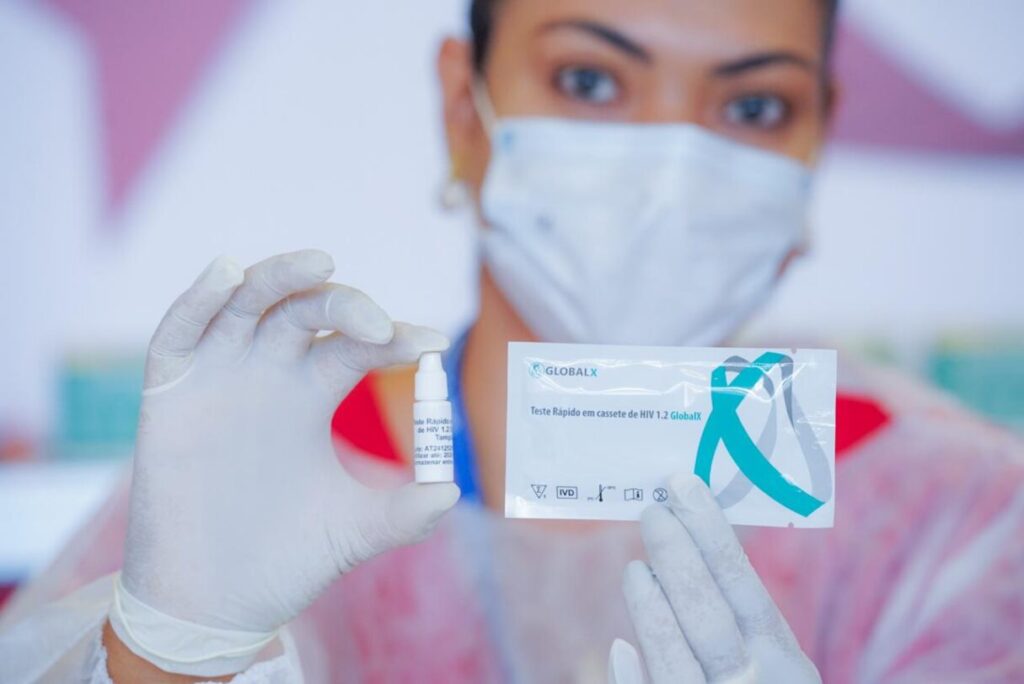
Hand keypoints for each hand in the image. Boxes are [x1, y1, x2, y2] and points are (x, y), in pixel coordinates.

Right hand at [111, 251, 458, 675]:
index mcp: (314, 390)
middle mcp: (269, 372)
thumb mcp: (355, 530)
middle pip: (307, 309)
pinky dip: (198, 300)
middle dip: (345, 305)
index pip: (356, 343)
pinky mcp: (170, 392)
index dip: (394, 336)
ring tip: (320, 262)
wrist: (214, 604)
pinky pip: (179, 333)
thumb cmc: (285, 559)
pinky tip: (226, 273)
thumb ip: (405, 512)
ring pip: (247, 302)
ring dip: (280, 276)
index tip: (434, 342)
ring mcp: (219, 375)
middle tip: (378, 324)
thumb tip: (451, 489)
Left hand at [609, 474, 819, 683]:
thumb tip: (686, 551)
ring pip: (680, 661)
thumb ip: (741, 621)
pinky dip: (636, 681)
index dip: (712, 533)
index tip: (683, 486)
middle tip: (650, 510)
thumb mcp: (770, 662)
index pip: (744, 585)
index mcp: (784, 658)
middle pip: (710, 615)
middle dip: (678, 557)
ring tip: (634, 568)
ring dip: (652, 611)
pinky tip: (619, 648)